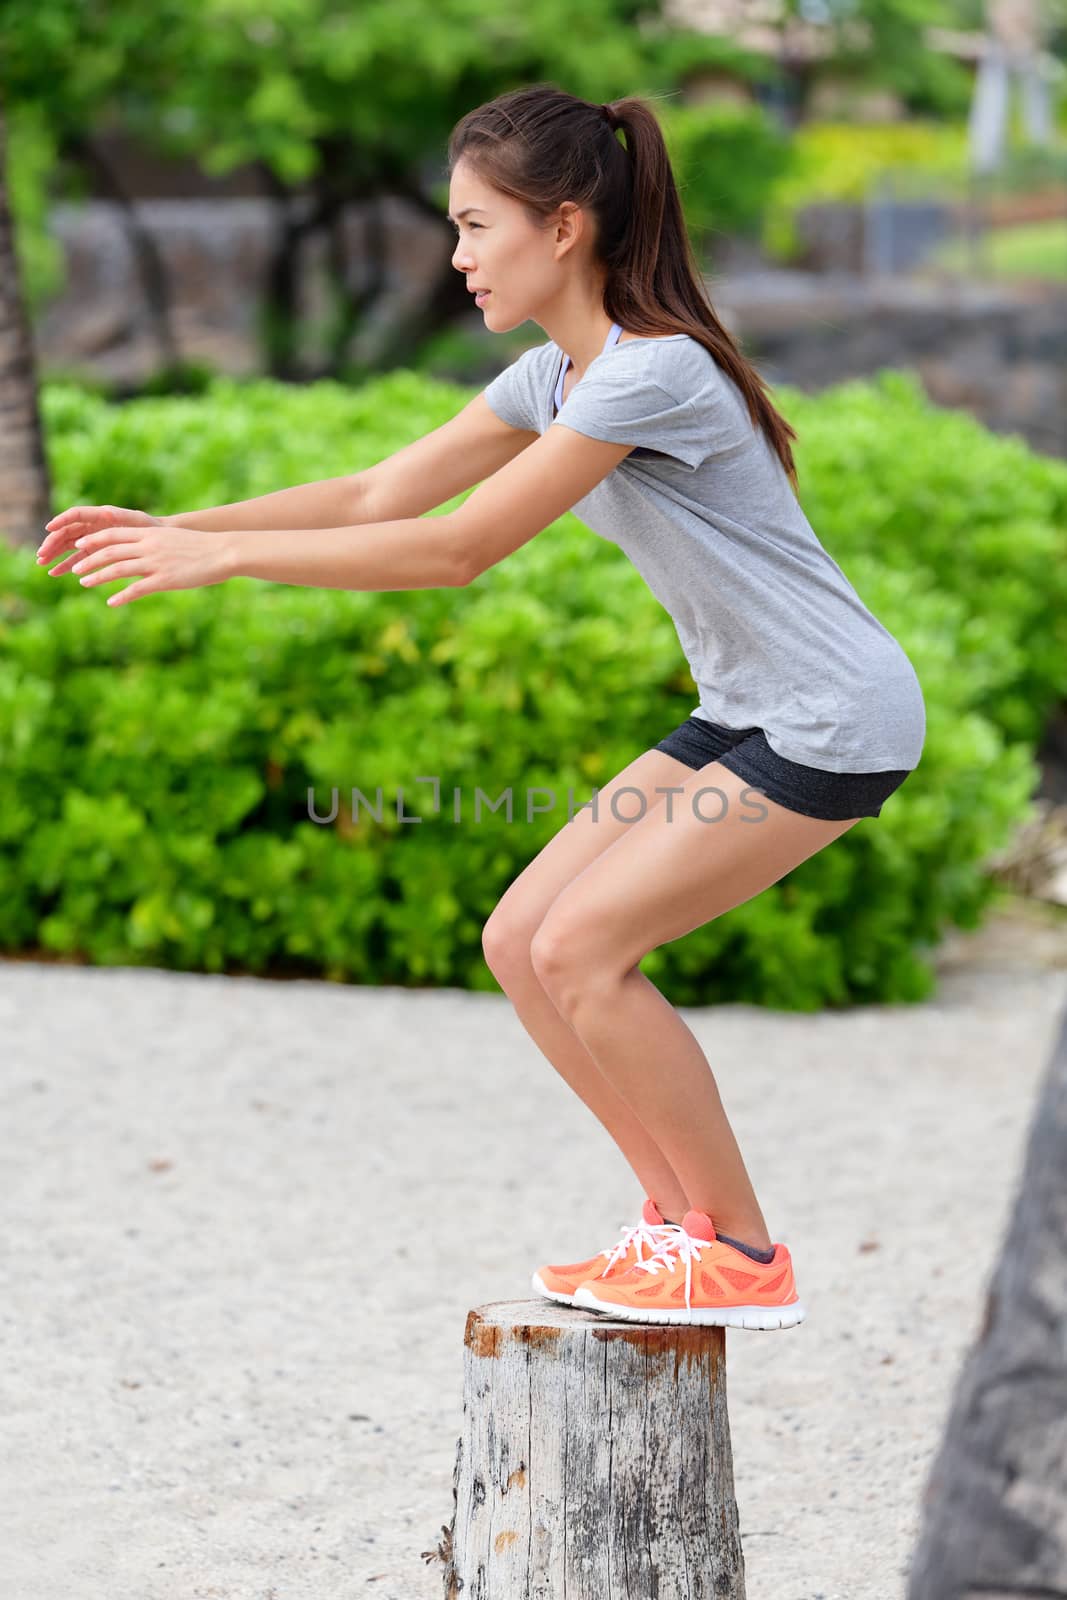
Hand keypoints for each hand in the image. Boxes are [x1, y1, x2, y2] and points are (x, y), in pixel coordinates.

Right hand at [37, 505, 162, 576]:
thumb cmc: (151, 528)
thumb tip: (106, 514)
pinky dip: (68, 564)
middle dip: (54, 542)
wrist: (161, 538)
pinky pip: (79, 558)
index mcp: (102, 514)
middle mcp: (94, 524)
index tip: (48, 528)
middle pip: (68, 531)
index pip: (76, 514)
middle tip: (42, 554)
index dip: (61, 520)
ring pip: (70, 545)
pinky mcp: (98, 552)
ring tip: (44, 564)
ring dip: (56, 554)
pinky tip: (57, 572)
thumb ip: (121, 519)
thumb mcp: (137, 523)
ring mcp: (94, 538)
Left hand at [50, 523, 231, 606]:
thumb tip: (141, 548)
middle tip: (75, 569)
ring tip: (84, 583)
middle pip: (110, 551)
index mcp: (150, 533)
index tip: (79, 547)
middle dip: (89, 560)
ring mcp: (156, 563)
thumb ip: (155, 542)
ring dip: (98, 576)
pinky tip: (111, 602)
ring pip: (118, 568)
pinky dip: (121, 596)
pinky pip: (137, 589)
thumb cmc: (201, 546)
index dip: (94, 541)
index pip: (114, 534)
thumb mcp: (173, 539)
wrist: (223, 552)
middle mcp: (149, 546)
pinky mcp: (165, 580)